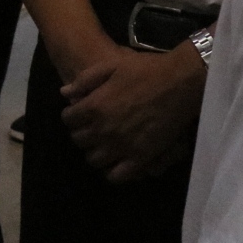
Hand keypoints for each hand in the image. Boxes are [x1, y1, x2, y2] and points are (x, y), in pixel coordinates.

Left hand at [60, 43, 204, 182]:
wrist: (178, 83)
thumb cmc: (144, 70)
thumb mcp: (110, 66)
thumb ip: (85, 81)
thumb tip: (64, 94)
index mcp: (94, 107)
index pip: (68, 120)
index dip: (72, 116)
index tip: (79, 113)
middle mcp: (103, 130)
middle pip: (79, 141)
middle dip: (82, 133)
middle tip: (91, 127)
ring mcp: (121, 147)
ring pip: (94, 160)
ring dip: (95, 151)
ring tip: (104, 144)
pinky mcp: (140, 159)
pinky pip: (117, 176)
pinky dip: (112, 171)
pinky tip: (117, 161)